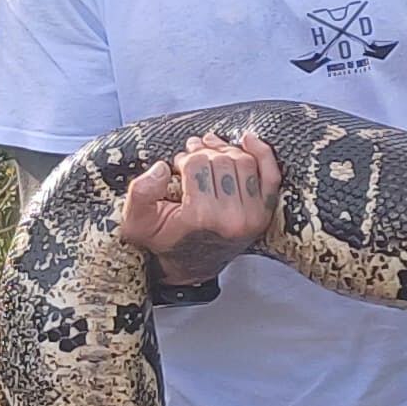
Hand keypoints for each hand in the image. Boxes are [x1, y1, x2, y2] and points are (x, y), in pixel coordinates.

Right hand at [116, 132, 278, 284]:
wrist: (189, 265)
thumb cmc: (164, 240)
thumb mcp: (136, 222)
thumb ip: (140, 192)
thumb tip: (163, 168)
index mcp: (200, 218)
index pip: (197, 164)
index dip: (185, 157)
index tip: (178, 162)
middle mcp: (231, 219)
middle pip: (221, 160)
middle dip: (204, 150)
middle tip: (193, 152)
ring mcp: (252, 217)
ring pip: (243, 161)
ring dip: (226, 149)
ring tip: (211, 151)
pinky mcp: (264, 214)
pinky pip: (270, 175)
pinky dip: (262, 153)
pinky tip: (248, 140)